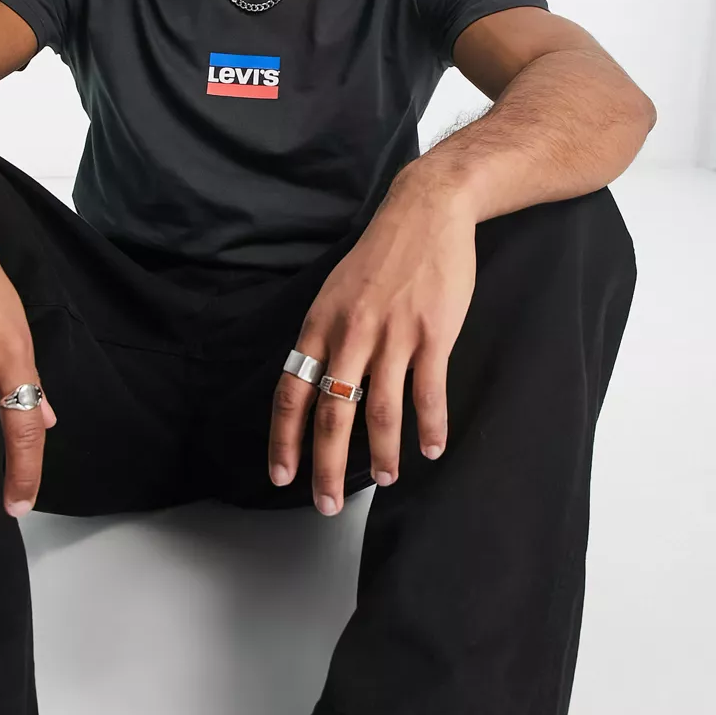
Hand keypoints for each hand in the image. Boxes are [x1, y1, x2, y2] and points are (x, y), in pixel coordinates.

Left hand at [267, 178, 476, 514]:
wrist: (427, 210)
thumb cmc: (382, 252)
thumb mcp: (336, 288)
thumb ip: (327, 335)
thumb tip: (316, 382)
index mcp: (320, 324)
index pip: (292, 392)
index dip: (285, 440)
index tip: (282, 476)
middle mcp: (351, 334)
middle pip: (331, 414)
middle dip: (328, 466)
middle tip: (329, 504)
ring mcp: (393, 335)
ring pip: (380, 411)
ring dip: (382, 455)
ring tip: (386, 481)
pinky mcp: (432, 334)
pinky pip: (427, 392)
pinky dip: (429, 427)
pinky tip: (431, 449)